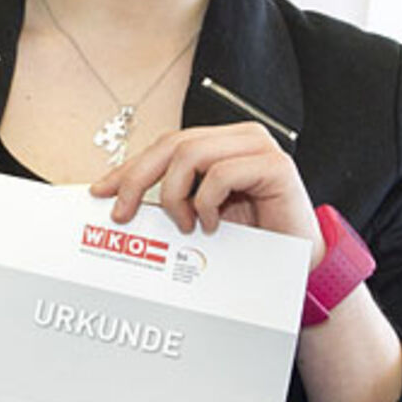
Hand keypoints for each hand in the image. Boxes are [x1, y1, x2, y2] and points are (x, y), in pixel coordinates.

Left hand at [91, 123, 322, 266]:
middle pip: (172, 144)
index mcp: (221, 142)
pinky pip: (220, 173)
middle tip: (123, 211)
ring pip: (190, 153)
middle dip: (138, 178)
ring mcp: (259, 147)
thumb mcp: (200, 215)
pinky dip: (206, 202)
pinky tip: (212, 224)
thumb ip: (172, 198)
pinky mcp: (275, 165)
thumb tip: (119, 198)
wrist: (300, 264)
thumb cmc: (252, 239)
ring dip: (175, 194)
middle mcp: (239, 137)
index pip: (165, 145)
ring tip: (183, 223)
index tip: (102, 191)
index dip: (130, 167)